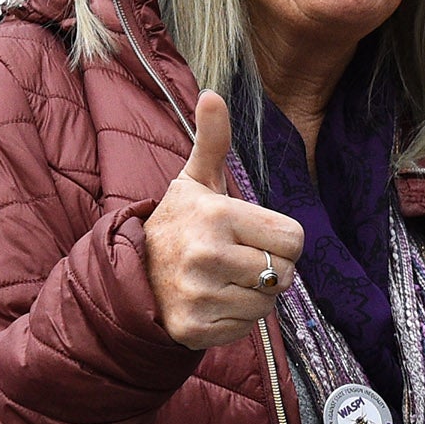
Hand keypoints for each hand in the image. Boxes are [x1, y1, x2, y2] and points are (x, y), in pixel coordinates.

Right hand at [144, 91, 304, 349]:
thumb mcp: (195, 180)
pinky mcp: (196, 329)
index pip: (295, 239)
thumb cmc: (178, 224)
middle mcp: (207, 255)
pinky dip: (237, 318)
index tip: (253, 236)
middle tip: (238, 259)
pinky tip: (212, 301)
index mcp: (217, 216)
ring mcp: (199, 294)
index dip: (281, 240)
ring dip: (255, 295)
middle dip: (271, 268)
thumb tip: (212, 94)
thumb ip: (213, 141)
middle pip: (286, 274)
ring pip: (268, 303)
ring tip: (224, 279)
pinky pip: (247, 327)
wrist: (130, 273)